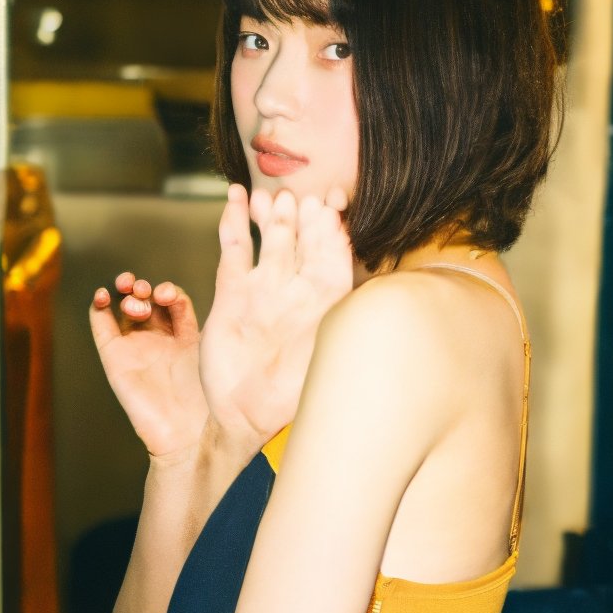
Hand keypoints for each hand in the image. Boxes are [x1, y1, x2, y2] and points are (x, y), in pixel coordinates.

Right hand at [90, 273, 207, 458]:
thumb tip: (233, 288)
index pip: (173, 300)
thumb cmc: (212, 399)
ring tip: (133, 297)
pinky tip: (102, 295)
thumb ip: (218, 324)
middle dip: (145, 288)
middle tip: (146, 290)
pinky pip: (102, 328)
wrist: (190, 437)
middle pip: (147, 300)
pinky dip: (98, 307)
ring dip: (126, 294)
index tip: (168, 295)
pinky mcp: (115, 359)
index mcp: (186, 336)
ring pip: (124, 309)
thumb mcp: (217, 354)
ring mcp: (137, 348)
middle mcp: (160, 339)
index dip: (169, 291)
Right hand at [199, 184, 352, 448]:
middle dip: (304, 216)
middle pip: (304, 239)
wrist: (244, 417)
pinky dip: (234, 220)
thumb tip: (381, 304)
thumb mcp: (325, 363)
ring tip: (273, 196)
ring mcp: (264, 286)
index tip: (333, 205)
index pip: (334, 255)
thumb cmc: (290, 397)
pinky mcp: (231, 290)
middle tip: (301, 197)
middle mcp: (297, 289)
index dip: (334, 229)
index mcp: (325, 303)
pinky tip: (236, 196)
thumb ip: (344, 331)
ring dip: (273, 214)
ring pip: (271, 237)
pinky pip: (234, 248)